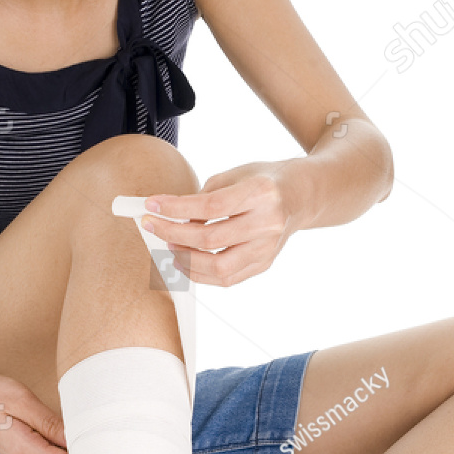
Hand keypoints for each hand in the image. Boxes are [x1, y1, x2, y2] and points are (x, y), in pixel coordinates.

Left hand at [140, 162, 296, 287]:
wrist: (301, 197)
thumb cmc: (263, 182)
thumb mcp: (236, 174)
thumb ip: (205, 196)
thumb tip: (173, 219)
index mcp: (261, 193)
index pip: (210, 206)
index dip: (176, 209)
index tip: (152, 206)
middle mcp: (268, 223)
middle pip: (211, 239)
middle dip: (173, 235)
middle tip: (153, 226)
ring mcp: (268, 248)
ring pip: (218, 267)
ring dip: (185, 260)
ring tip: (169, 247)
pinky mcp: (264, 264)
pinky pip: (227, 278)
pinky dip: (201, 273)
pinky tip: (185, 261)